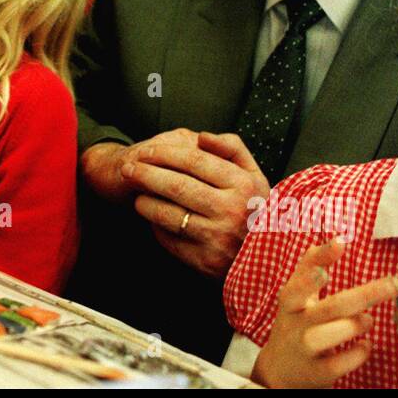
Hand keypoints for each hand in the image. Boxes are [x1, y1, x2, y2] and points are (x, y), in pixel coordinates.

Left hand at [115, 130, 269, 277]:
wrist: (270, 260)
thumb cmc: (257, 210)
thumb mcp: (255, 175)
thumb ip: (232, 148)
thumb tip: (201, 136)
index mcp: (243, 185)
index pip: (194, 161)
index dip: (164, 154)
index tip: (145, 151)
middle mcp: (231, 210)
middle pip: (176, 186)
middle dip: (146, 175)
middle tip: (127, 169)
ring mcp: (218, 238)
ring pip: (169, 215)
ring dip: (145, 203)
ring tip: (136, 195)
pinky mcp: (205, 261)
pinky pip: (171, 240)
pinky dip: (157, 228)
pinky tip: (152, 220)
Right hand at [252, 238, 397, 387]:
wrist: (278, 371)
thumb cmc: (294, 323)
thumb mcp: (295, 295)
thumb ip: (312, 266)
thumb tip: (338, 238)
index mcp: (290, 301)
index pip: (300, 279)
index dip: (318, 263)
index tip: (340, 244)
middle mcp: (295, 323)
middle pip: (331, 306)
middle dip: (365, 294)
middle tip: (393, 284)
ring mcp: (304, 348)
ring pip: (331, 334)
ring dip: (357, 324)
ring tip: (370, 320)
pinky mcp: (316, 373)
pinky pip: (340, 363)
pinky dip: (358, 353)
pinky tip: (366, 345)